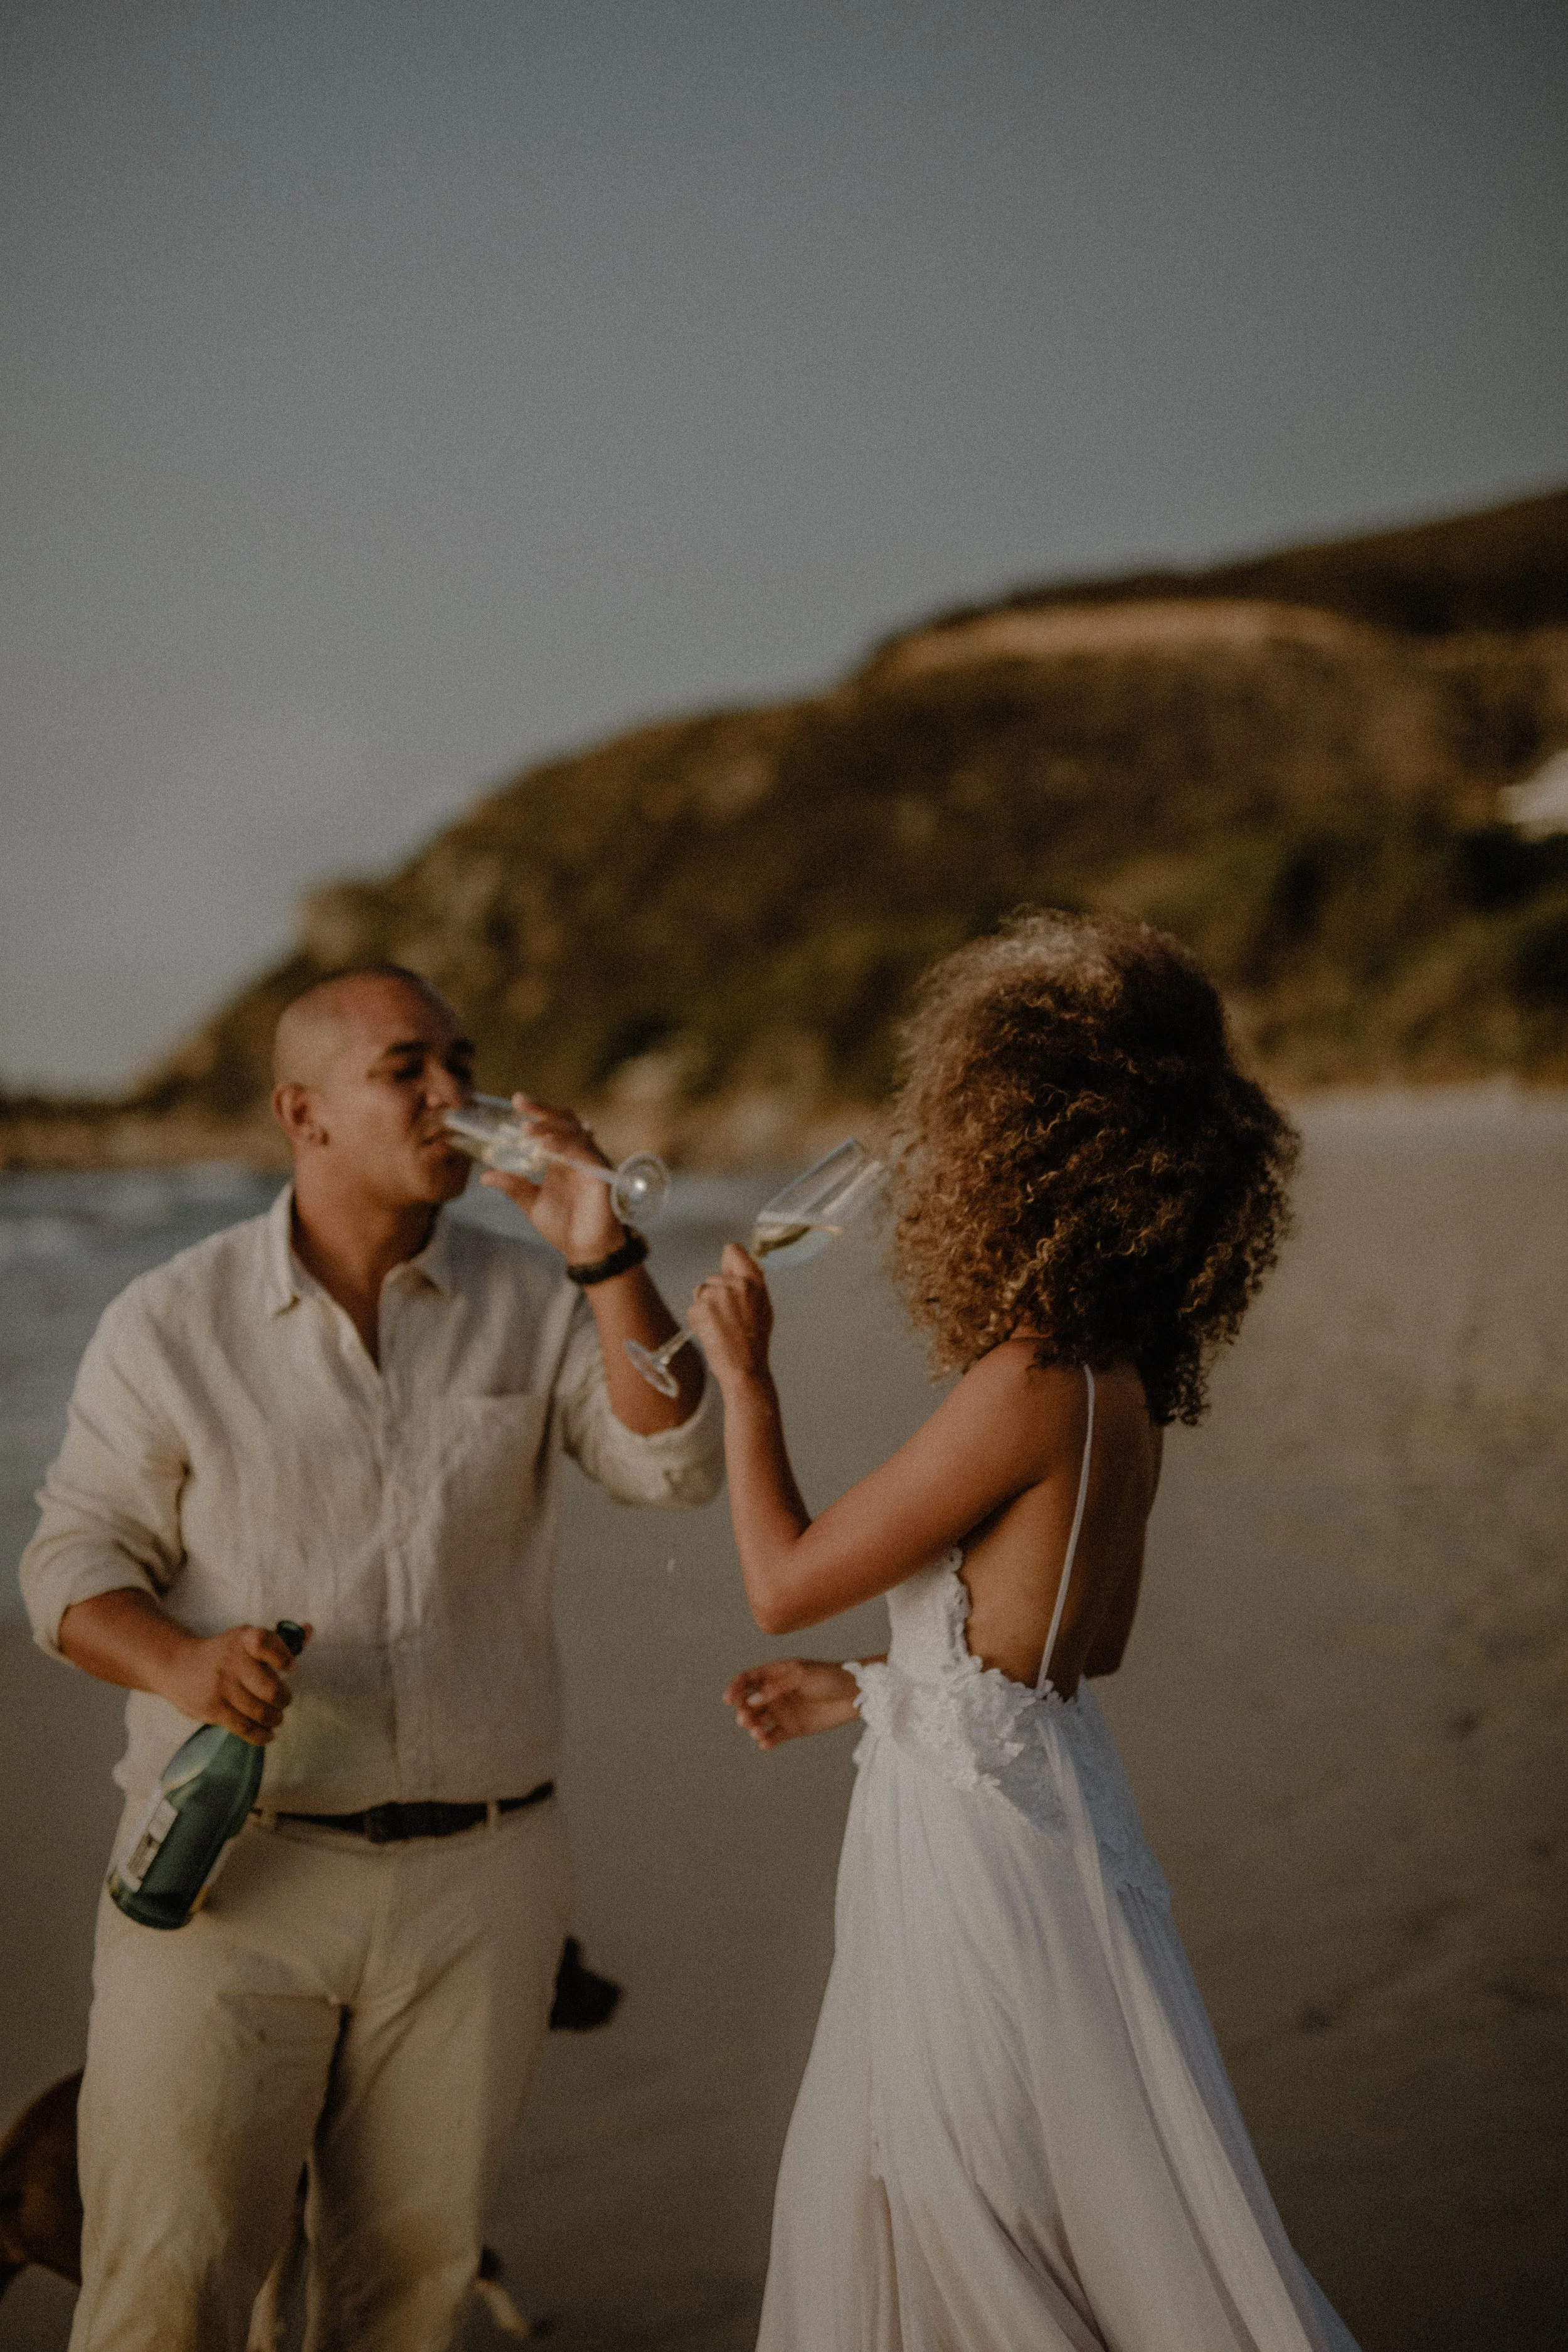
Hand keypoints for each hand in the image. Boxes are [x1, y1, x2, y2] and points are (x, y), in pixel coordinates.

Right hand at [154, 1622, 311, 1746]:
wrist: (177, 1666)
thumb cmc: (225, 1653)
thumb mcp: (247, 1639)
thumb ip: (281, 1638)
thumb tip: (310, 1630)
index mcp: (242, 1638)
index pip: (264, 1641)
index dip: (282, 1656)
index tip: (290, 1667)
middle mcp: (231, 1661)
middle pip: (270, 1688)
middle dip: (284, 1699)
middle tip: (283, 1700)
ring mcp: (220, 1687)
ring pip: (260, 1712)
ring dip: (275, 1718)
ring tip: (276, 1716)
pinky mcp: (213, 1709)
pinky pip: (244, 1727)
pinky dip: (261, 1734)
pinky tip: (268, 1733)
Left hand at [479, 1093, 622, 1261]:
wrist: (583, 1250)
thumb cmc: (562, 1226)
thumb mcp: (531, 1203)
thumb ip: (513, 1185)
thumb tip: (486, 1175)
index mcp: (561, 1158)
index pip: (551, 1125)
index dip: (537, 1112)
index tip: (517, 1101)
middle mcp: (577, 1155)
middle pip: (564, 1120)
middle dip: (543, 1110)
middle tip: (521, 1103)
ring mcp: (590, 1162)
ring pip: (575, 1131)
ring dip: (551, 1127)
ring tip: (528, 1129)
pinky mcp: (600, 1174)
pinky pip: (585, 1152)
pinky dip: (566, 1146)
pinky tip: (547, 1147)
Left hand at [687, 1244, 773, 1391]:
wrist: (744, 1367)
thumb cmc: (753, 1342)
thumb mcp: (763, 1307)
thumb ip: (750, 1285)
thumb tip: (738, 1268)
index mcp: (754, 1282)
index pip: (733, 1251)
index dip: (727, 1263)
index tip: (726, 1272)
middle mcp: (735, 1284)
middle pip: (712, 1278)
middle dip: (714, 1294)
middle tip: (727, 1317)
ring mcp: (716, 1296)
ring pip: (701, 1293)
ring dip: (706, 1308)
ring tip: (721, 1326)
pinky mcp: (700, 1308)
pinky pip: (693, 1308)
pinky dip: (699, 1320)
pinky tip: (713, 1332)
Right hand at [723, 1658, 860, 1749]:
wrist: (855, 1695)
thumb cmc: (830, 1677)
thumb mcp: (802, 1676)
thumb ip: (776, 1688)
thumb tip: (751, 1700)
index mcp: (775, 1674)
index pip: (748, 1680)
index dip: (735, 1688)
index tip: (729, 1699)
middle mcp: (775, 1694)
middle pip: (748, 1703)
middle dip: (743, 1712)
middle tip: (746, 1719)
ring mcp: (783, 1712)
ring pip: (758, 1722)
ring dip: (753, 1728)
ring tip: (758, 1732)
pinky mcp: (792, 1729)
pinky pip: (773, 1737)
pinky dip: (766, 1741)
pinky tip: (766, 1743)